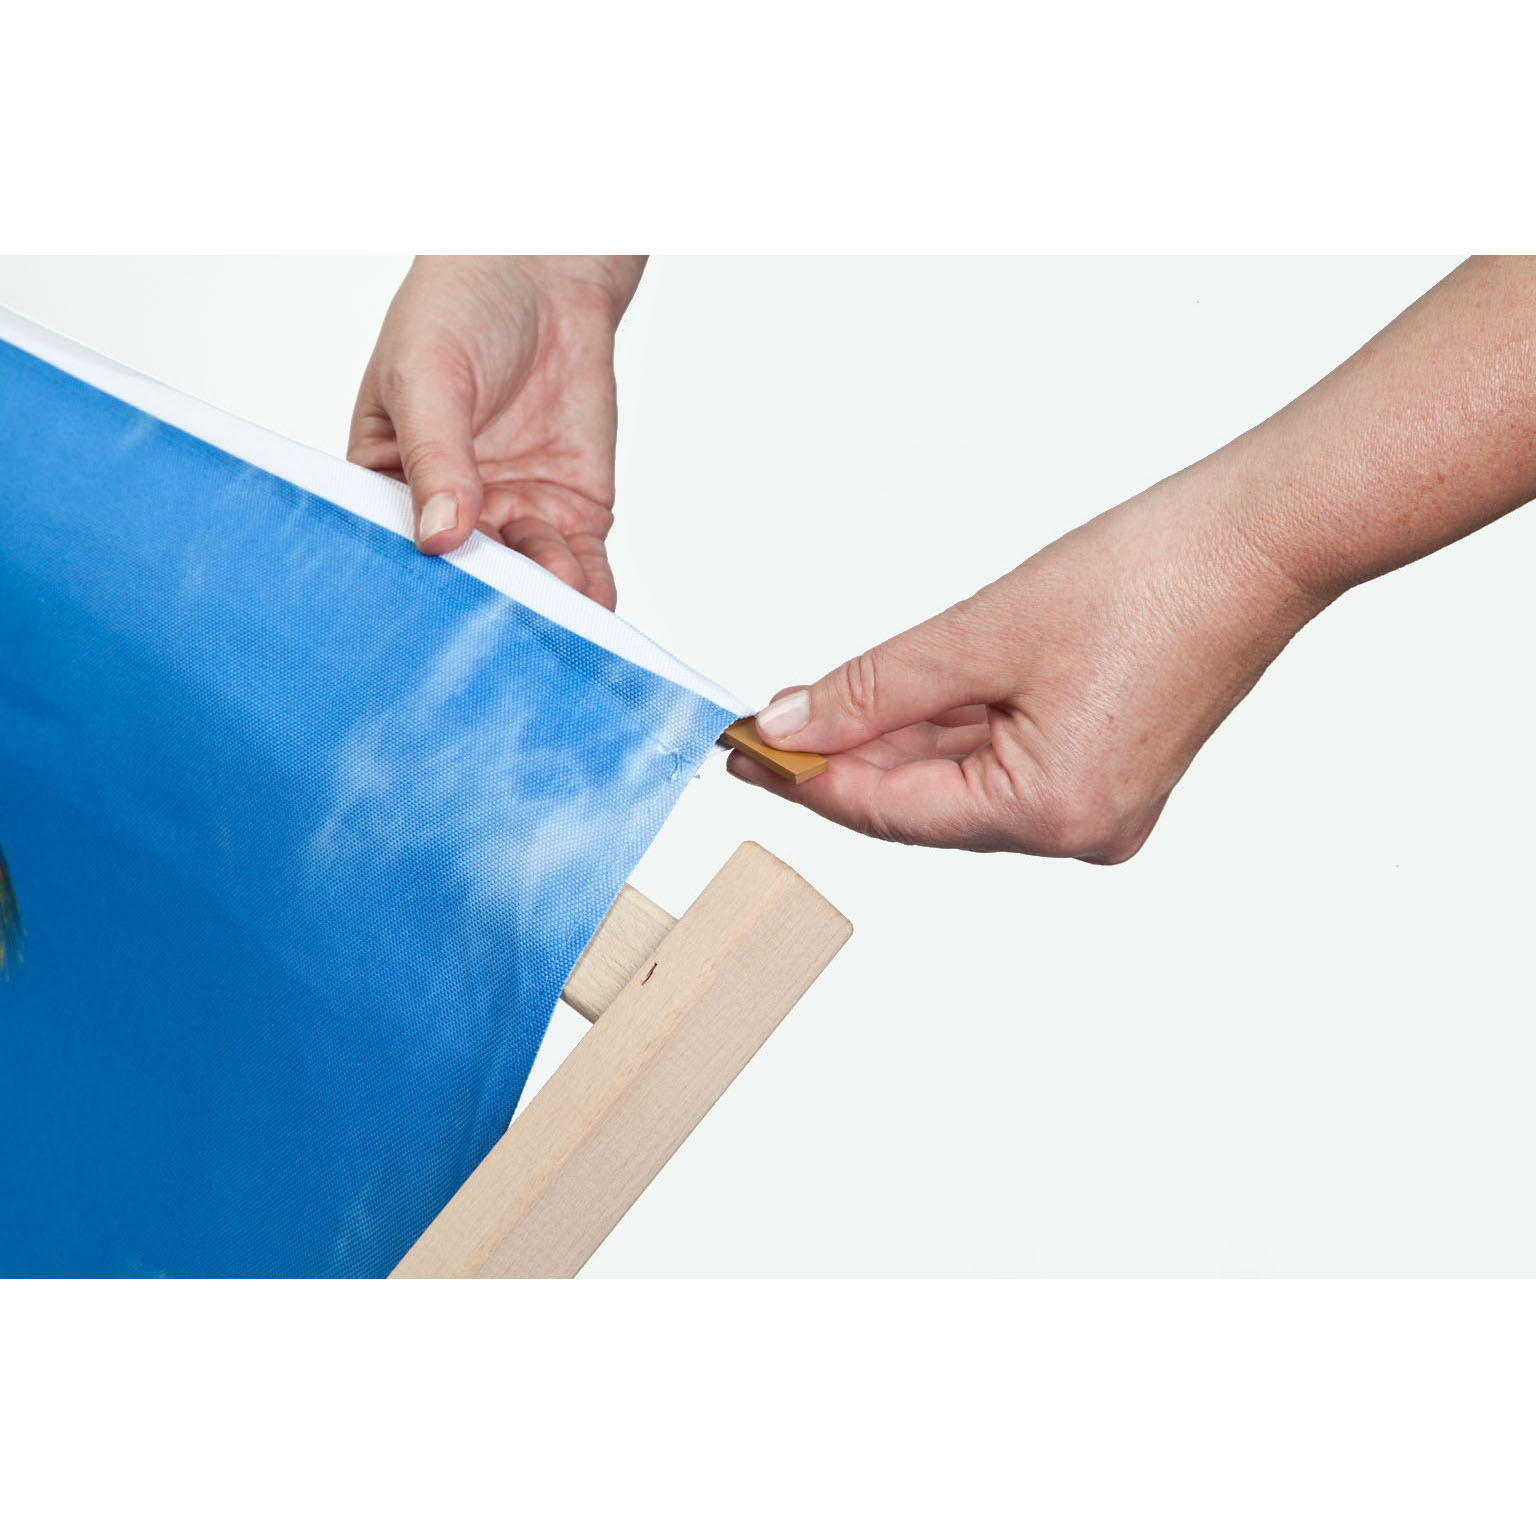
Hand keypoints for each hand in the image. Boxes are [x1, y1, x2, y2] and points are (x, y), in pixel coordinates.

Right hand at [348, 255, 645, 609]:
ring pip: (528, 580)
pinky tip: (591, 611)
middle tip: (495, 631)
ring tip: (553, 610)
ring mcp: (515, 515)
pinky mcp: (571, 512)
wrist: (542, 272)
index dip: (409, 585)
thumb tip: (441, 538)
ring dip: (542, 602)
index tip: (423, 619)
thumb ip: (436, 458)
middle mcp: (453, 512)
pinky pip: (581, 565)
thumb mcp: (427, 376)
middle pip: (466, 577)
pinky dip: (588, 592)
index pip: (393, 548)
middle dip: (484, 605)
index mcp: (390, 484)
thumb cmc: (457, 309)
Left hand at [732, 466, 1323, 859]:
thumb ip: (874, 687)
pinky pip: (1003, 763)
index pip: (890, 811)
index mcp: (1053, 815)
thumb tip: (790, 723)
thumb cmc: (1153, 578)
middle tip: (763, 724)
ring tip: (815, 704)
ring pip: (960, 781)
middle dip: (842, 757)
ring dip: (891, 741)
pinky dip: (948, 730)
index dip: (804, 780)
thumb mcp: (984, 633)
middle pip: (923, 804)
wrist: (1263, 540)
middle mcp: (1080, 832)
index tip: (741, 751)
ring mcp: (1100, 807)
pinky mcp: (1111, 773)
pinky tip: (894, 700)